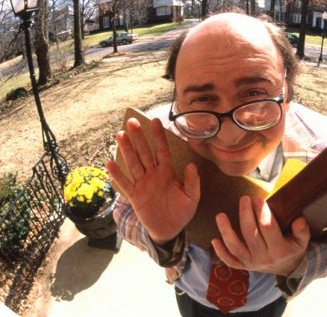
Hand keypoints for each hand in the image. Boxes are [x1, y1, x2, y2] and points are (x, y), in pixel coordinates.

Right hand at [106, 118, 199, 244]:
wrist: (170, 230)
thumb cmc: (182, 212)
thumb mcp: (191, 197)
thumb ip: (192, 181)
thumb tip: (191, 165)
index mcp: (167, 172)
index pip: (162, 150)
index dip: (159, 136)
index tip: (156, 121)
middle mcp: (153, 174)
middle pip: (145, 152)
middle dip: (139, 137)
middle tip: (132, 121)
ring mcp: (143, 184)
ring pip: (133, 163)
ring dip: (127, 150)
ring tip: (120, 135)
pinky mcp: (135, 196)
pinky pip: (125, 184)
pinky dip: (117, 174)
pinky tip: (110, 163)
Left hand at [211, 196, 309, 276]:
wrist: (288, 270)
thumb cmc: (293, 248)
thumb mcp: (303, 241)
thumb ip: (302, 230)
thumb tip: (299, 220)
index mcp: (279, 249)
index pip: (268, 228)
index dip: (262, 213)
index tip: (258, 199)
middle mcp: (264, 257)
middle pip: (250, 234)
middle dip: (245, 214)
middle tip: (244, 198)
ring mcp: (252, 263)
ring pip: (236, 247)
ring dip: (226, 231)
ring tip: (220, 215)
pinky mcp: (244, 266)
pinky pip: (230, 261)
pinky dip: (221, 252)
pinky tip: (214, 239)